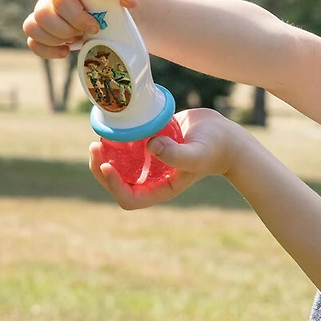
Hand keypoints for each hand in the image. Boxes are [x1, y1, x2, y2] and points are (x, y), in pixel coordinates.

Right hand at [23, 0, 138, 58]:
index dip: (77, 17)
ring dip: (56, 39)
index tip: (95, 26)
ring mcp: (45, 13)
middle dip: (66, 30)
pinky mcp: (43, 30)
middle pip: (42, 14)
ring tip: (76, 40)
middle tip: (86, 33)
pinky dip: (47, 51)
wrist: (111, 13)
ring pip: (32, 26)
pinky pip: (32, 42)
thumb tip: (129, 2)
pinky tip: (66, 52)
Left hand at [90, 108, 241, 209]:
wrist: (224, 134)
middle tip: (95, 146)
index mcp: (160, 188)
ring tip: (100, 134)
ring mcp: (149, 160)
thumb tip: (150, 146)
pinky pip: (127, 144)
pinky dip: (118, 136)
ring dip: (105, 152)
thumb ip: (177, 155)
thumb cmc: (215, 148)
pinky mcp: (150, 142)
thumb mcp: (198, 154)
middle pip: (117, 181)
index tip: (107, 164)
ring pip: (118, 162)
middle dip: (101, 167)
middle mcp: (151, 177)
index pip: (129, 197)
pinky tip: (114, 123)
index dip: (113, 186)